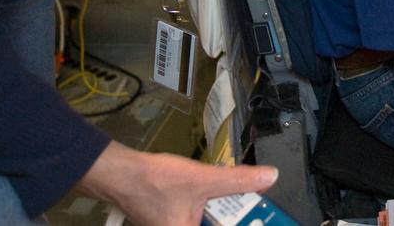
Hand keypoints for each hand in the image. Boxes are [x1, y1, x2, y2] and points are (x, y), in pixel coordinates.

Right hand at [79, 142, 277, 225]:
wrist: (122, 174)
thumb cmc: (158, 181)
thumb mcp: (203, 179)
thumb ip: (237, 180)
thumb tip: (271, 177)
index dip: (246, 222)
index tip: (262, 218)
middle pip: (218, 225)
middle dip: (236, 217)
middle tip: (255, 207)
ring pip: (209, 223)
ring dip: (225, 213)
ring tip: (244, 199)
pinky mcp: (172, 223)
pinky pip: (199, 220)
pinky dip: (211, 209)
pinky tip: (216, 194)